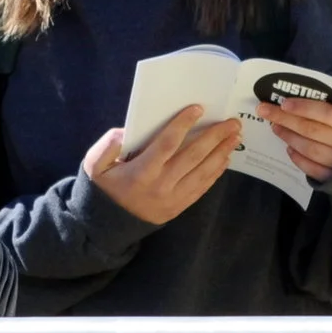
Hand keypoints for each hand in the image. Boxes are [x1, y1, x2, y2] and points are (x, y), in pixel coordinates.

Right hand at [81, 104, 239, 223]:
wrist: (108, 223)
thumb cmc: (105, 186)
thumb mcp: (95, 164)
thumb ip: (109, 145)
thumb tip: (127, 132)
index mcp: (141, 172)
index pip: (167, 143)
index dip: (183, 124)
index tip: (198, 109)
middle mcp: (161, 185)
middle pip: (193, 156)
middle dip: (215, 137)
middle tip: (232, 122)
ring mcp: (173, 198)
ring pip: (203, 172)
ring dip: (222, 152)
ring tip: (235, 137)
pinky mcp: (179, 206)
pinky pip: (202, 187)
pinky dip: (216, 172)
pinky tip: (226, 158)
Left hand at [258, 96, 331, 181]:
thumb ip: (329, 106)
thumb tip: (295, 101)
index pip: (328, 113)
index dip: (304, 108)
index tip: (284, 103)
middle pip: (312, 130)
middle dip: (286, 119)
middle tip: (265, 111)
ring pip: (310, 149)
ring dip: (289, 137)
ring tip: (275, 127)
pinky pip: (312, 168)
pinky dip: (298, 158)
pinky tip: (288, 148)